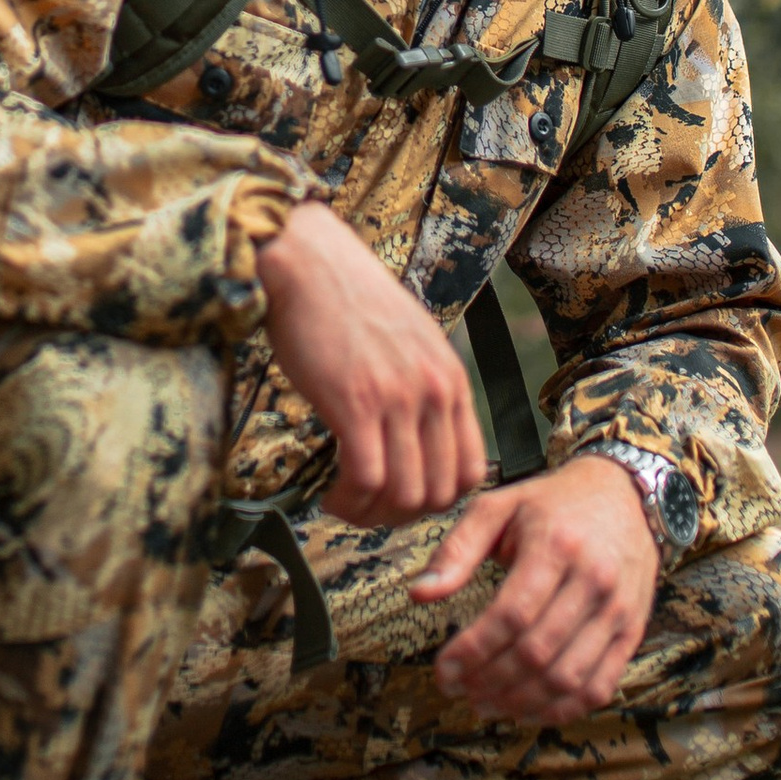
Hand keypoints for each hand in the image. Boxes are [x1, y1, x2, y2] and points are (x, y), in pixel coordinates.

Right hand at [257, 200, 487, 525]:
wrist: (309, 263)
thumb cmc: (349, 301)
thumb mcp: (410, 342)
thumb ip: (423, 388)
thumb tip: (418, 440)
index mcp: (451, 379)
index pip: (470, 472)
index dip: (437, 501)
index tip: (401, 499)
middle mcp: (433, 391)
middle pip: (439, 493)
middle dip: (401, 516)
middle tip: (368, 508)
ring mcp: (397, 398)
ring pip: (403, 494)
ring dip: (371, 514)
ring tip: (345, 503)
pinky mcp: (356, 402)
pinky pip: (365, 478)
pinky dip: (348, 499)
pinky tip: (329, 493)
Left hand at [413, 457, 659, 725]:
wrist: (625, 496)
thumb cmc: (552, 504)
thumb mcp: (498, 508)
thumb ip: (456, 550)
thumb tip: (418, 593)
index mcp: (555, 545)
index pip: (511, 615)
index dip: (472, 650)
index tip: (443, 669)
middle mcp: (593, 580)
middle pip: (536, 652)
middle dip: (489, 680)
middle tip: (457, 690)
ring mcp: (617, 609)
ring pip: (566, 677)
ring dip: (519, 702)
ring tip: (485, 703)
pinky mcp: (632, 631)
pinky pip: (598, 686)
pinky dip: (561, 709)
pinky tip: (528, 710)